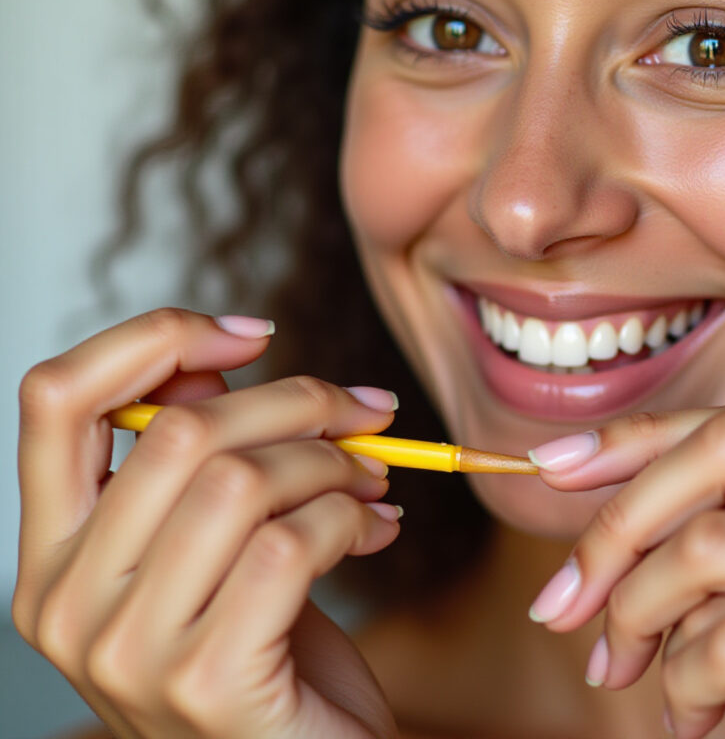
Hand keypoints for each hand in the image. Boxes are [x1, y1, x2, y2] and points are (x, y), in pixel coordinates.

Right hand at [12, 308, 403, 737]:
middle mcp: (63, 605)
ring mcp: (125, 652)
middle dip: (296, 401)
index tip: (253, 336)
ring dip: (334, 464)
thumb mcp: (218, 553)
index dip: (154, 339)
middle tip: (366, 415)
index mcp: (52, 559)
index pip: (56, 399)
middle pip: (178, 431)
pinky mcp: (205, 684)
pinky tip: (377, 533)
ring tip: (373, 483)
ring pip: (240, 482)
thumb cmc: (269, 663)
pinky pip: (289, 546)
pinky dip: (351, 520)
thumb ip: (202, 467)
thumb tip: (224, 356)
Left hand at [530, 404, 724, 738]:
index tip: (554, 469)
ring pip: (708, 550)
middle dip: (622, 524)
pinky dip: (681, 687)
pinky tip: (699, 722)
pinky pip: (720, 641)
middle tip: (565, 606)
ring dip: (641, 624)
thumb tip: (574, 463)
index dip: (645, 439)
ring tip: (655, 687)